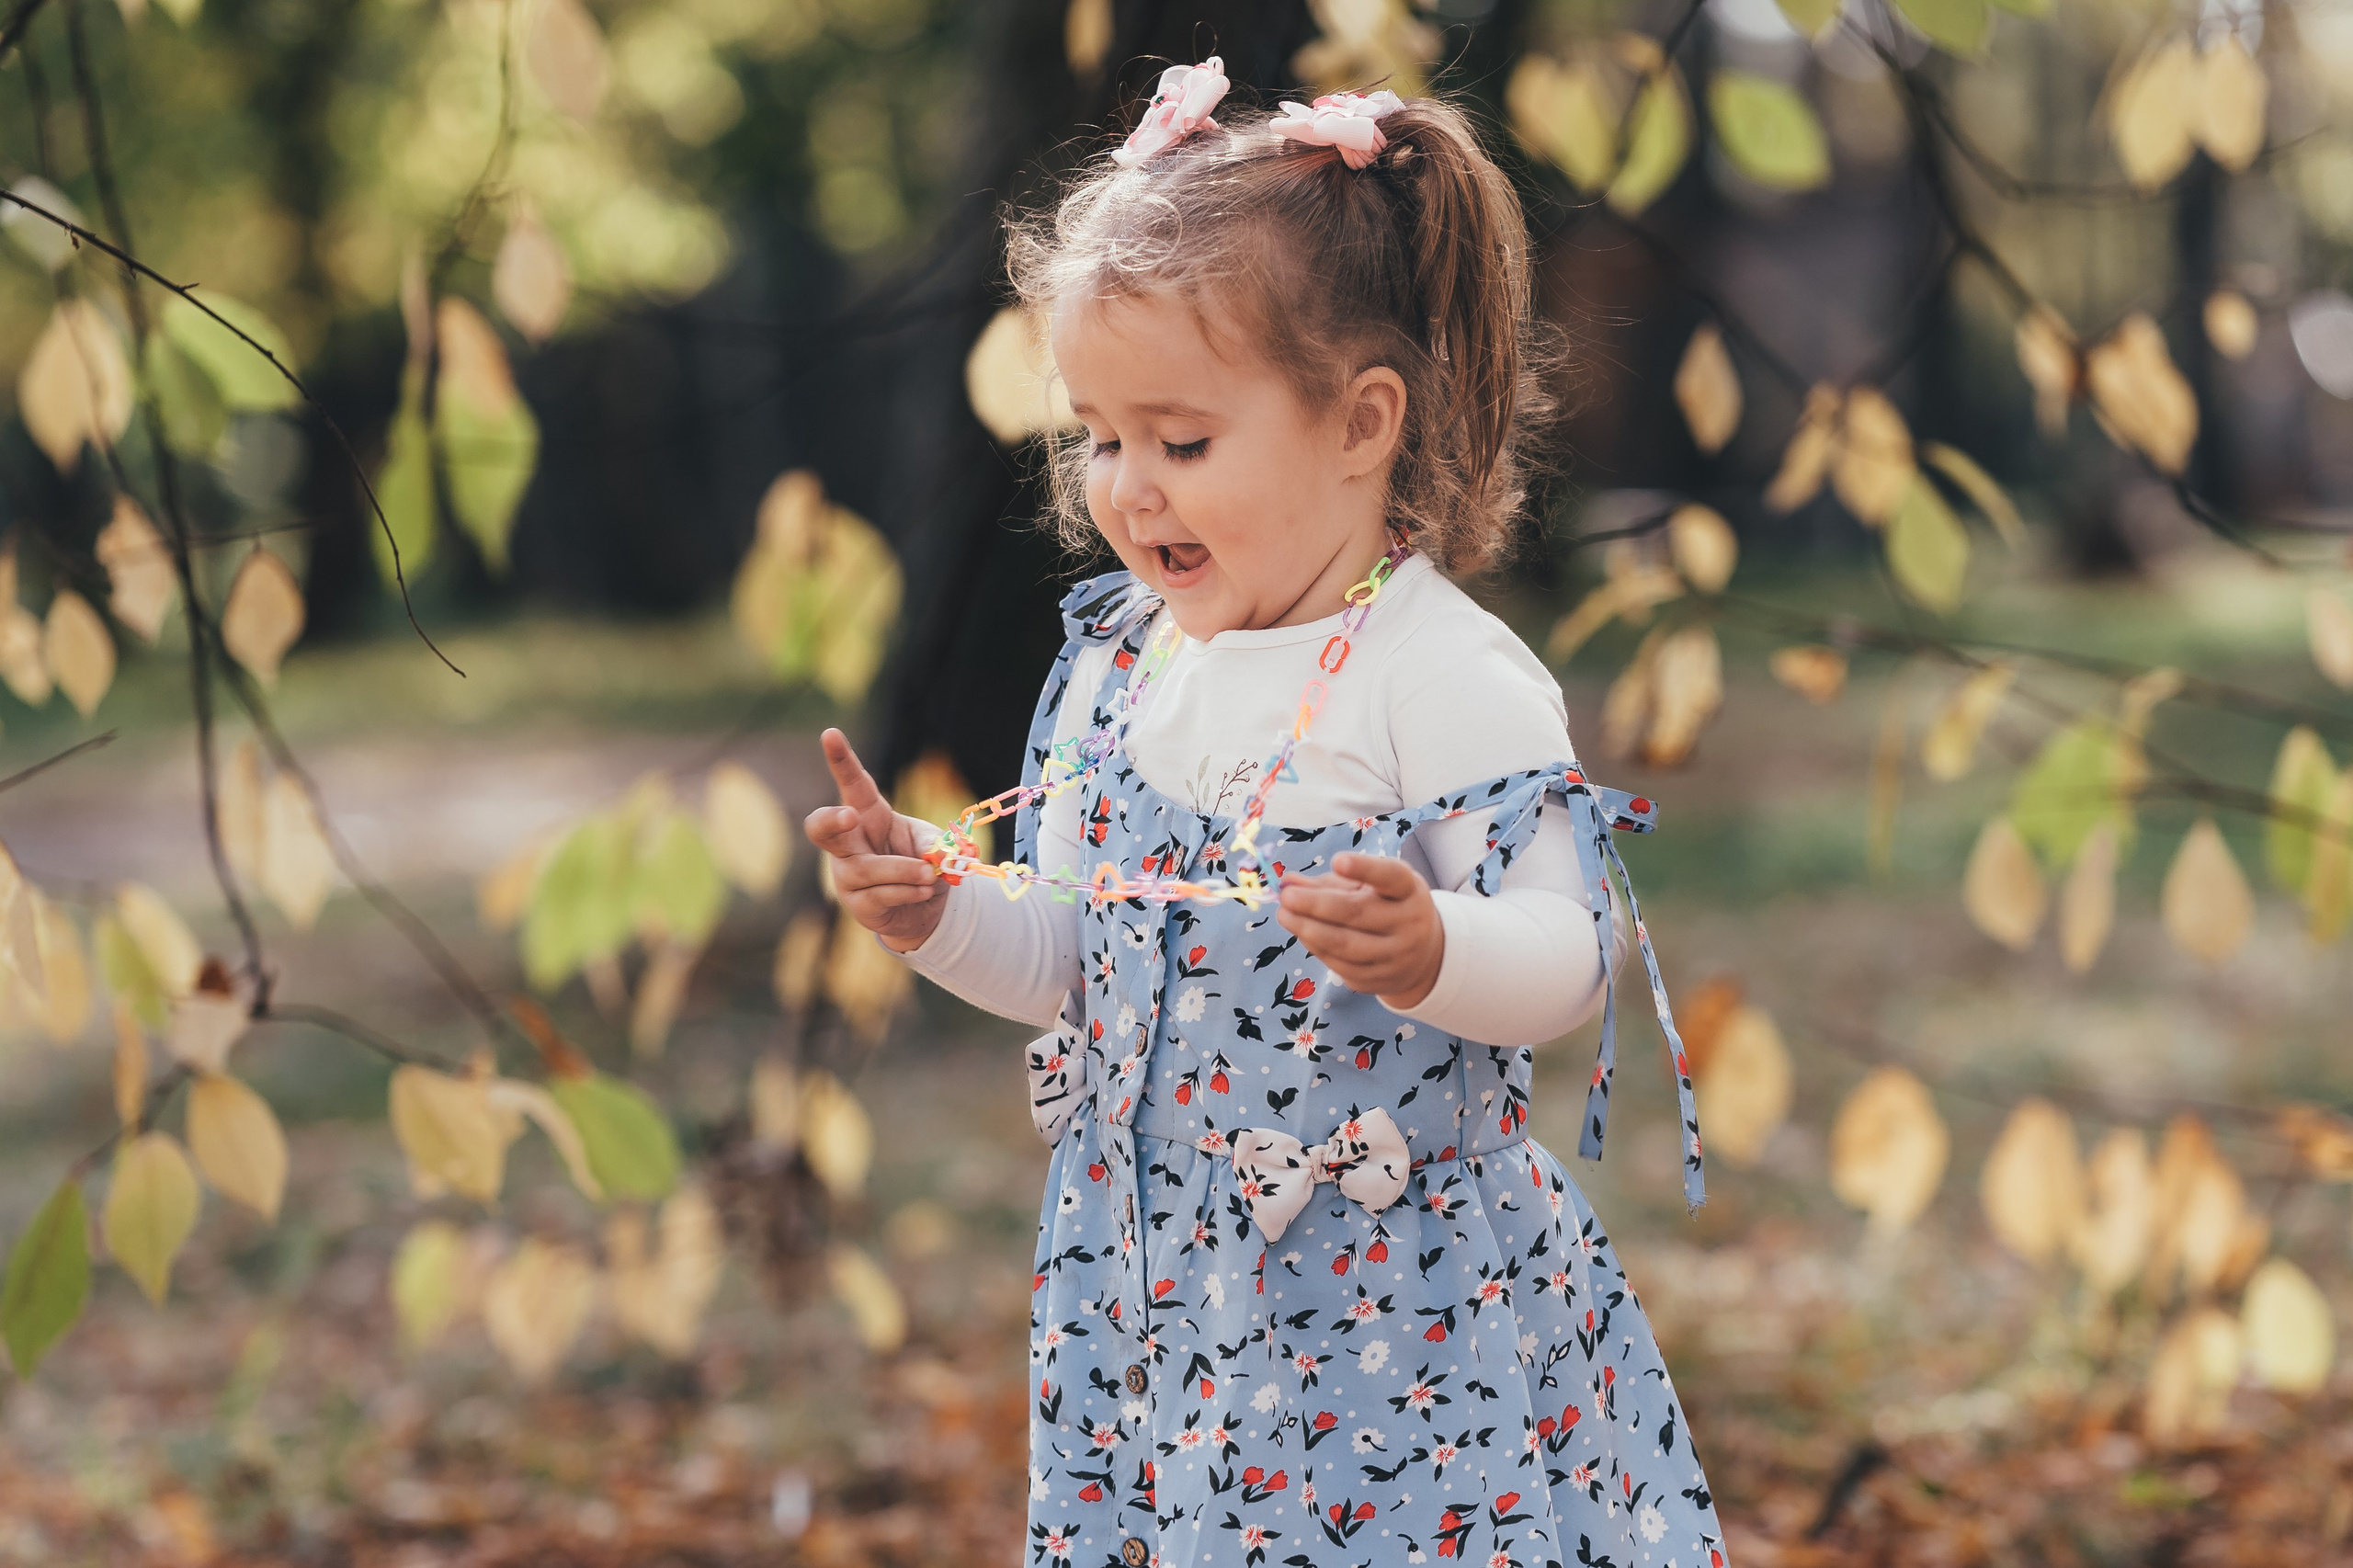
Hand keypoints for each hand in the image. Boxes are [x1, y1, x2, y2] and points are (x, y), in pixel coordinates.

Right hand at [803, 728, 949, 952]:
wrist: (926, 907)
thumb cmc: (922, 862)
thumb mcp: (932, 843)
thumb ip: (933, 844)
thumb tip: (935, 857)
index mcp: (867, 816)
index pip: (852, 785)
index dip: (840, 760)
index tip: (830, 733)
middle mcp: (849, 845)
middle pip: (822, 829)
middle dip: (832, 819)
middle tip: (850, 815)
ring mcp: (847, 876)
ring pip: (864, 870)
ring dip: (902, 870)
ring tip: (930, 874)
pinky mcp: (857, 905)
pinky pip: (878, 896)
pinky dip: (907, 891)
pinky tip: (925, 890)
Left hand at [1275, 851, 1444, 1009]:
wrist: (1422, 955)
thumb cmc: (1387, 907)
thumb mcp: (1370, 887)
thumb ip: (1331, 882)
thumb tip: (1287, 882)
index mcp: (1410, 890)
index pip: (1390, 877)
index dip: (1365, 869)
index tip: (1338, 860)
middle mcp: (1409, 924)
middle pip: (1357, 913)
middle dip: (1316, 904)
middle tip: (1286, 896)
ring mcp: (1396, 956)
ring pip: (1345, 944)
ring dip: (1308, 929)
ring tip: (1284, 915)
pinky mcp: (1378, 980)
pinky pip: (1340, 965)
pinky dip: (1316, 947)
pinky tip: (1302, 933)